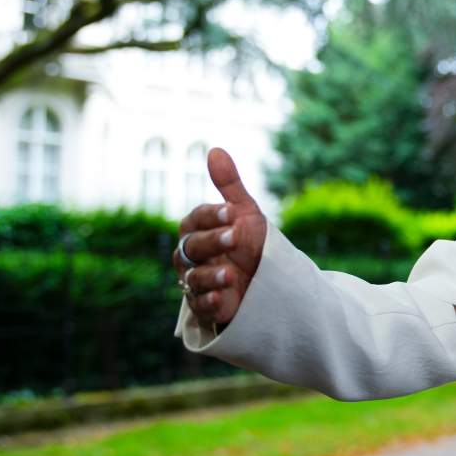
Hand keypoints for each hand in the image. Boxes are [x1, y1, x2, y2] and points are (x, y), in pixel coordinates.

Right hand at [173, 148, 267, 327]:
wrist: (265, 279)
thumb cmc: (250, 241)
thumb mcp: (244, 211)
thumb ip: (228, 184)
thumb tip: (215, 149)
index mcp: (197, 228)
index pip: (197, 219)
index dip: (213, 216)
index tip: (233, 212)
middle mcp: (190, 254)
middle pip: (193, 247)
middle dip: (213, 242)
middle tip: (235, 237)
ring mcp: (195, 280)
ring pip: (193, 278)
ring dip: (211, 276)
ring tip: (231, 274)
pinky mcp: (204, 305)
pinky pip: (199, 305)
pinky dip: (209, 302)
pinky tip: (222, 298)